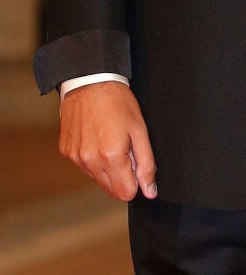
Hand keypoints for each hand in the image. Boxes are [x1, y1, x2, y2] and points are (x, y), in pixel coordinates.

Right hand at [58, 81, 156, 201]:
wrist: (90, 82)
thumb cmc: (118, 103)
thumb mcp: (140, 130)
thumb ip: (147, 164)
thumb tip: (150, 191)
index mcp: (111, 157)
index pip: (125, 193)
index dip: (136, 181)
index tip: (136, 163)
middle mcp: (89, 161)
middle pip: (111, 189)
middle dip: (122, 176)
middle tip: (125, 149)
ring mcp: (75, 157)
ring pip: (97, 179)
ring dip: (107, 167)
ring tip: (110, 140)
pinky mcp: (66, 151)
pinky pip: (83, 166)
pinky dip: (93, 158)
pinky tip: (97, 137)